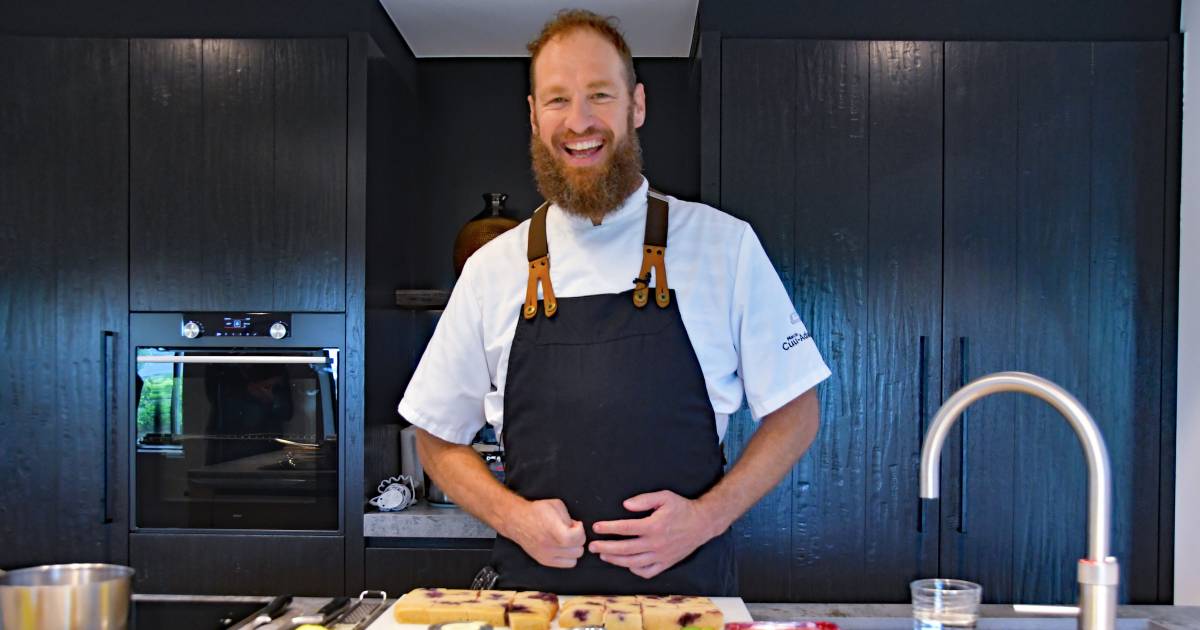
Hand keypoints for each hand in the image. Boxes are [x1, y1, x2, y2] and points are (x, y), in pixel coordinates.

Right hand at [504, 498, 585, 568]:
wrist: (517, 520)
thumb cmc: (536, 511)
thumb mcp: (556, 505)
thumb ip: (569, 517)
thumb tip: (576, 528)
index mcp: (554, 531)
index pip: (578, 538)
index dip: (580, 529)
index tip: (576, 524)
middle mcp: (550, 545)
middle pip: (578, 549)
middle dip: (578, 539)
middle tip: (571, 531)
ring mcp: (547, 555)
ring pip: (574, 559)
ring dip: (574, 548)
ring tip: (567, 539)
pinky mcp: (544, 561)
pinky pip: (567, 564)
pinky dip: (568, 557)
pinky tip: (563, 547)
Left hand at [589, 490, 720, 578]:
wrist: (703, 523)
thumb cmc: (682, 508)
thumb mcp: (664, 497)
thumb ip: (644, 499)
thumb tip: (625, 505)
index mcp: (654, 526)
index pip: (625, 528)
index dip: (608, 528)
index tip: (596, 528)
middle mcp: (656, 543)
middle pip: (624, 549)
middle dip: (605, 548)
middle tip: (592, 546)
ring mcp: (661, 556)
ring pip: (633, 563)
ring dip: (615, 560)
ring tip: (603, 556)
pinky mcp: (666, 563)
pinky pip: (647, 572)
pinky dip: (635, 570)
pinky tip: (627, 564)